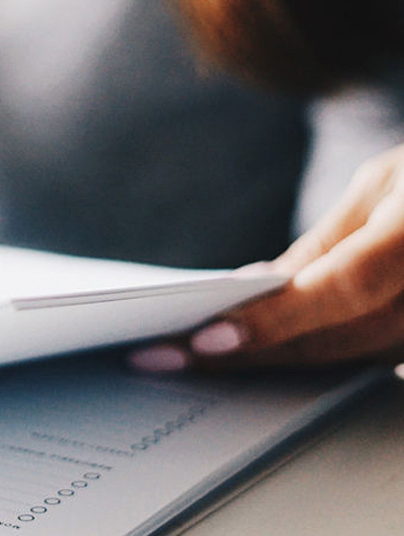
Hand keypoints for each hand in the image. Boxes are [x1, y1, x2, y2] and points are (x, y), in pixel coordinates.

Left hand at [130, 144, 403, 371]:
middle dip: (249, 353)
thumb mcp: (386, 183)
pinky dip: (318, 359)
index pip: (342, 288)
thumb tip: (260, 287)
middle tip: (165, 358)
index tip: (205, 341)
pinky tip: (261, 355)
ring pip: (354, 361)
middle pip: (339, 339)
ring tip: (194, 362)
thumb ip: (328, 243)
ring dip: (275, 364)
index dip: (274, 320)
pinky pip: (377, 361)